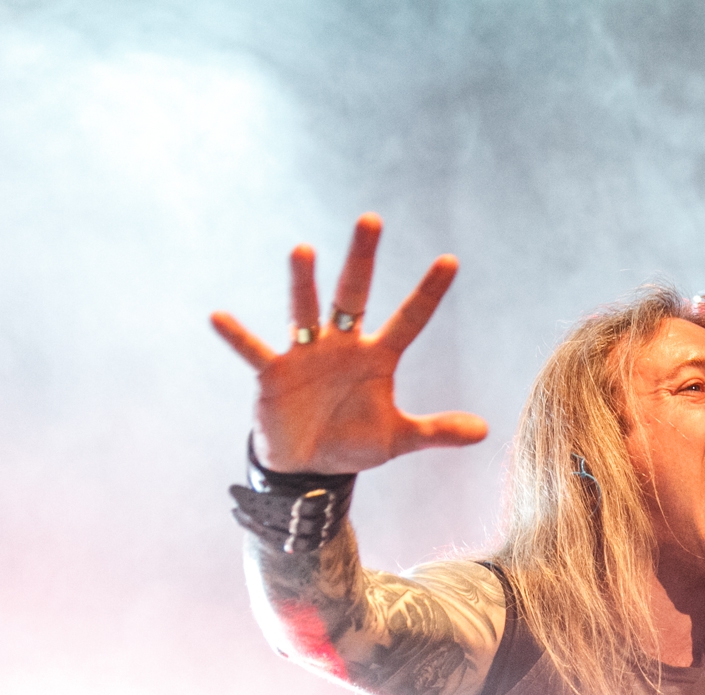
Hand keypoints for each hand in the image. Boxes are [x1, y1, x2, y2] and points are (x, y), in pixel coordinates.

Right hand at [211, 213, 487, 473]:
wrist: (310, 466)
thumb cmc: (353, 441)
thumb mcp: (399, 439)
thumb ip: (437, 431)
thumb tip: (485, 431)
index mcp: (377, 357)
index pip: (410, 319)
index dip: (428, 293)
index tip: (450, 260)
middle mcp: (342, 345)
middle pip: (355, 294)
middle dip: (362, 259)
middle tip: (371, 219)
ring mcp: (306, 355)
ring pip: (306, 311)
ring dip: (304, 282)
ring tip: (303, 249)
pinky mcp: (273, 374)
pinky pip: (254, 351)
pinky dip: (237, 337)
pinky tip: (219, 317)